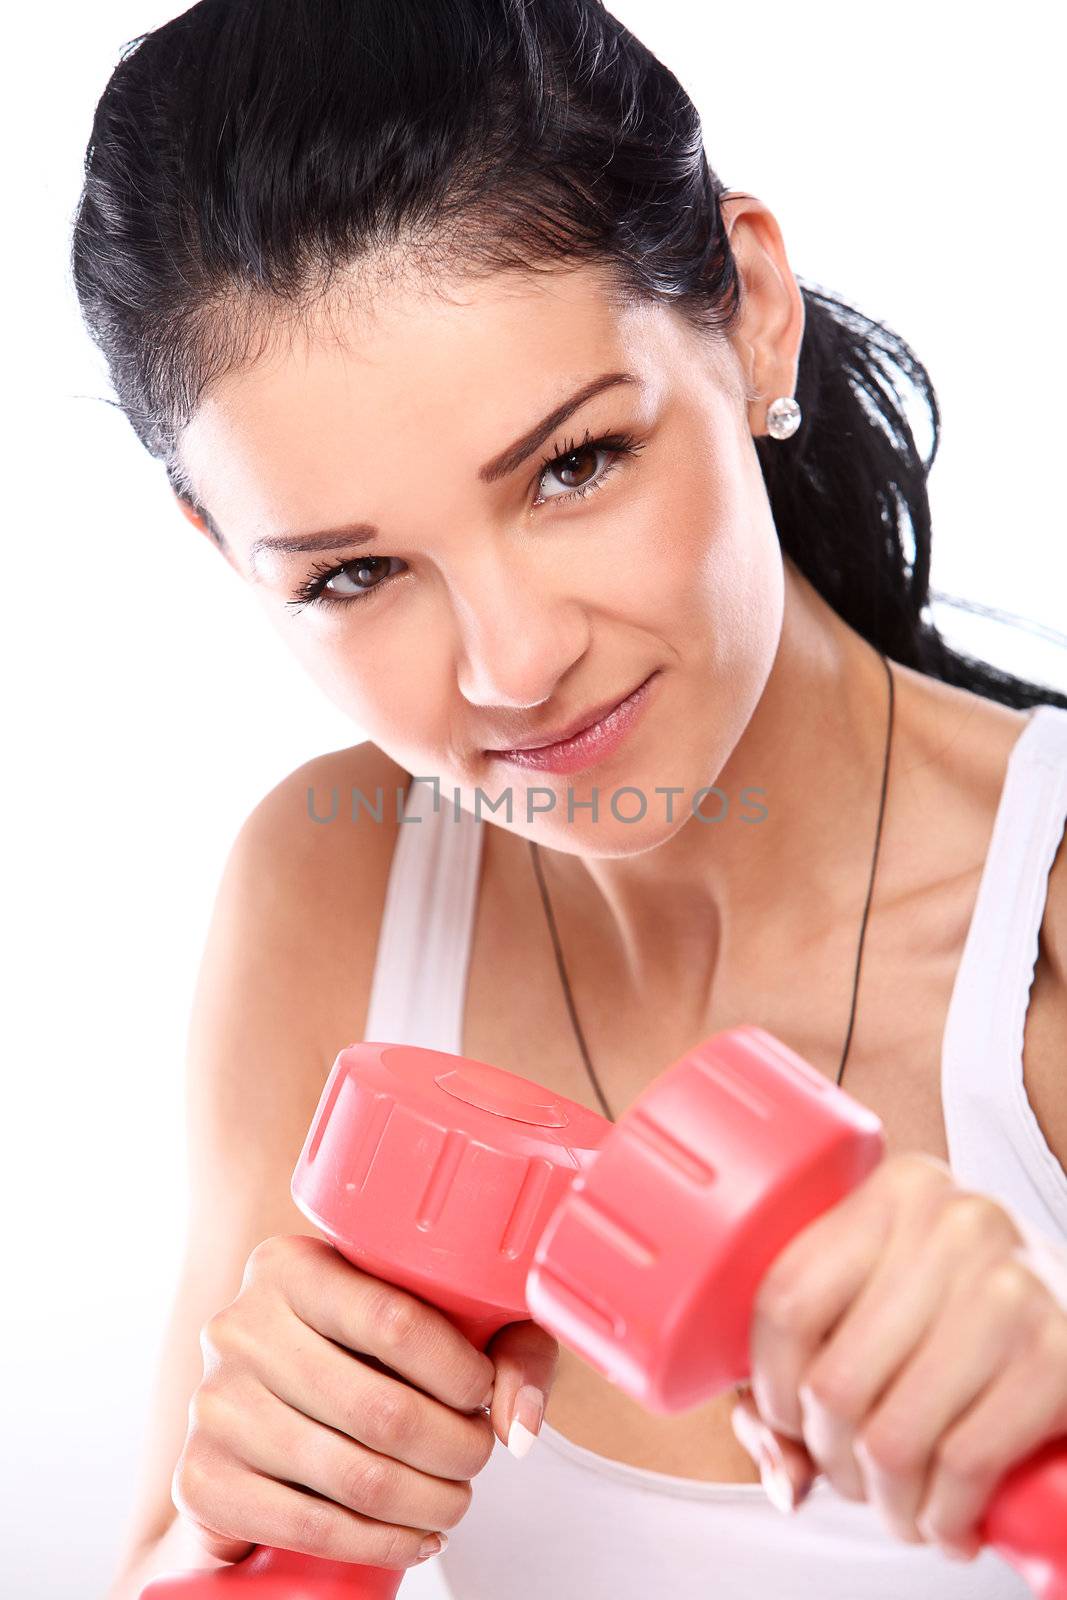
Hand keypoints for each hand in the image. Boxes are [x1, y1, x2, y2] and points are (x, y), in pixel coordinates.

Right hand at [174, 1234, 556, 1568]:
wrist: (273, 1397)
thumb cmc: (372, 1346)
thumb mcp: (445, 1314)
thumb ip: (506, 1346)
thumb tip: (517, 1424)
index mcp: (291, 1265)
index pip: (394, 1321)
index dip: (459, 1373)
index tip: (484, 1394)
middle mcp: (240, 1326)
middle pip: (380, 1410)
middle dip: (455, 1450)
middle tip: (477, 1458)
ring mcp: (214, 1404)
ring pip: (351, 1475)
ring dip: (427, 1503)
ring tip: (454, 1499)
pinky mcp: (201, 1478)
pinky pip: (307, 1527)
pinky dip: (378, 1544)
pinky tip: (414, 1537)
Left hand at [729, 1152, 1066, 1561]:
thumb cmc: (969, 1313)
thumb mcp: (885, 1302)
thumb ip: (808, 1377)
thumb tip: (783, 1481)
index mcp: (898, 1190)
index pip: (787, 1299)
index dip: (769, 1386)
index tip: (788, 1422)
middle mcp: (954, 1224)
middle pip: (836, 1380)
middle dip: (831, 1459)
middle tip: (853, 1478)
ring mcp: (1011, 1288)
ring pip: (893, 1436)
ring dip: (887, 1503)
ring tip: (901, 1508)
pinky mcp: (1059, 1355)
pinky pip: (963, 1464)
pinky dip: (944, 1518)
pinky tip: (948, 1522)